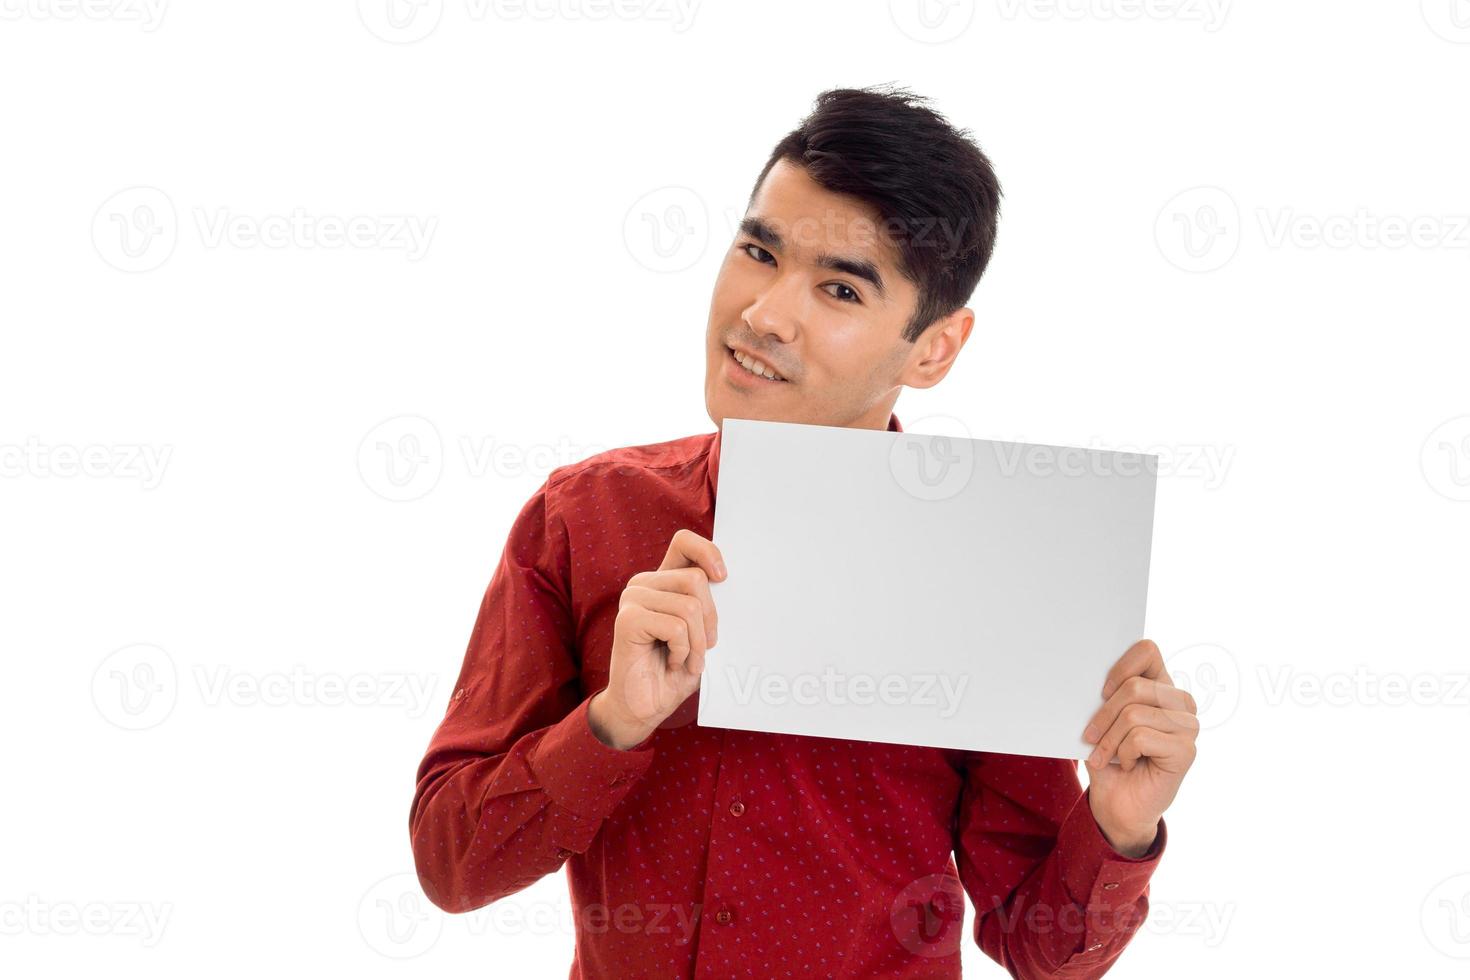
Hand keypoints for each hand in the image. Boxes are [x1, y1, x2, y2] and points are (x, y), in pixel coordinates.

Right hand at [589, 529, 725, 749]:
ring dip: (697, 643)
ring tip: (685, 659)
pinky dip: (683, 651)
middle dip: (709, 620)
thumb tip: (728, 580)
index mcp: (662, 581)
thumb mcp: (700, 632)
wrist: (646, 705)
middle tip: (702, 647)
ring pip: (689, 607)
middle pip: (696, 579)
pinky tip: (670, 662)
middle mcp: (644, 584)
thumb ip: (706, 604)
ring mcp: (633, 599)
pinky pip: (676, 627)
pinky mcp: (628, 620)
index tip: (723, 577)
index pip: (684, 542)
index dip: (708, 551)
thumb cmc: (674, 669)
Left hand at [1081, 639, 1197, 855]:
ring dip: (1109, 739)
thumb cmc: (1109, 758)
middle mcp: (1180, 701)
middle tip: (1088, 736)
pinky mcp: (1186, 750)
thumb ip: (1105, 698)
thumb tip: (1086, 678)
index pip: (1147, 650)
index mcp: (1160, 685)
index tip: (1100, 691)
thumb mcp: (1102, 722)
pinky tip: (1128, 764)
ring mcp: (1187, 726)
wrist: (1118, 804)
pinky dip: (1123, 753)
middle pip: (1134, 686)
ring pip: (1133, 714)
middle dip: (1102, 714)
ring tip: (1104, 755)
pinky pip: (1140, 738)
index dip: (1120, 666)